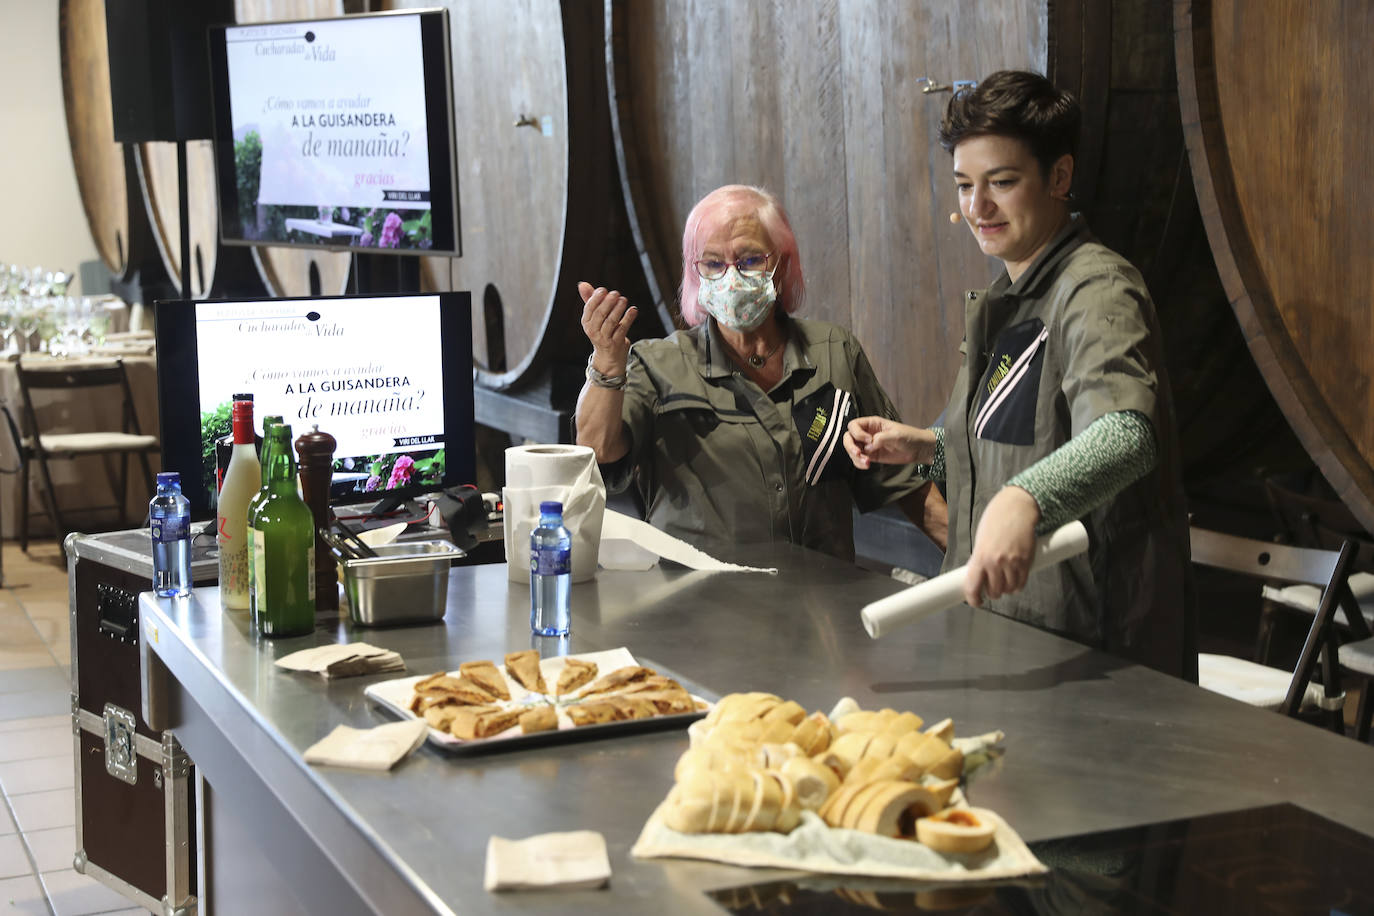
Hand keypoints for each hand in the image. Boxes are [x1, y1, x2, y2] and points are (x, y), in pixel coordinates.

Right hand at [579, 281, 637, 374]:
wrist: (609, 356)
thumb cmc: (602, 331)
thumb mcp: (595, 317)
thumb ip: (590, 299)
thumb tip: (582, 284)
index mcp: (586, 323)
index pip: (589, 308)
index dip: (596, 298)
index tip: (603, 290)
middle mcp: (593, 331)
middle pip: (600, 314)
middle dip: (608, 302)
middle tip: (616, 293)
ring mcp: (604, 338)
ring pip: (611, 321)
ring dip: (618, 309)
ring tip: (624, 300)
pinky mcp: (616, 343)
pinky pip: (623, 328)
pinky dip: (628, 318)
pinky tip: (633, 310)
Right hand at [844, 416, 925, 468]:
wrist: (919, 449)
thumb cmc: (909, 436)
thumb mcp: (896, 435)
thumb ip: (881, 438)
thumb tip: (868, 446)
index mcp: (873, 423)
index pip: (854, 425)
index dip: (857, 433)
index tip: (868, 440)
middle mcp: (867, 433)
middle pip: (849, 437)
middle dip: (850, 446)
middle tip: (858, 453)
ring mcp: (869, 445)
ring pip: (852, 450)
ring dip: (855, 457)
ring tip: (866, 463)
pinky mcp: (872, 456)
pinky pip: (859, 459)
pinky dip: (859, 463)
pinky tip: (867, 465)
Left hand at [963, 486, 1040, 605]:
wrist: (1016, 508)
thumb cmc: (996, 521)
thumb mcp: (981, 540)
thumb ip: (980, 559)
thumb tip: (979, 578)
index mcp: (980, 556)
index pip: (973, 586)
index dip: (973, 599)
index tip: (976, 601)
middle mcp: (995, 562)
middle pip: (994, 591)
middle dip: (992, 593)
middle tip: (992, 588)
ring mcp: (1012, 563)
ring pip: (1009, 589)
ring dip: (1006, 590)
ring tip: (1004, 583)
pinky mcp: (1026, 562)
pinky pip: (1022, 583)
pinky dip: (1018, 586)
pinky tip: (1015, 581)